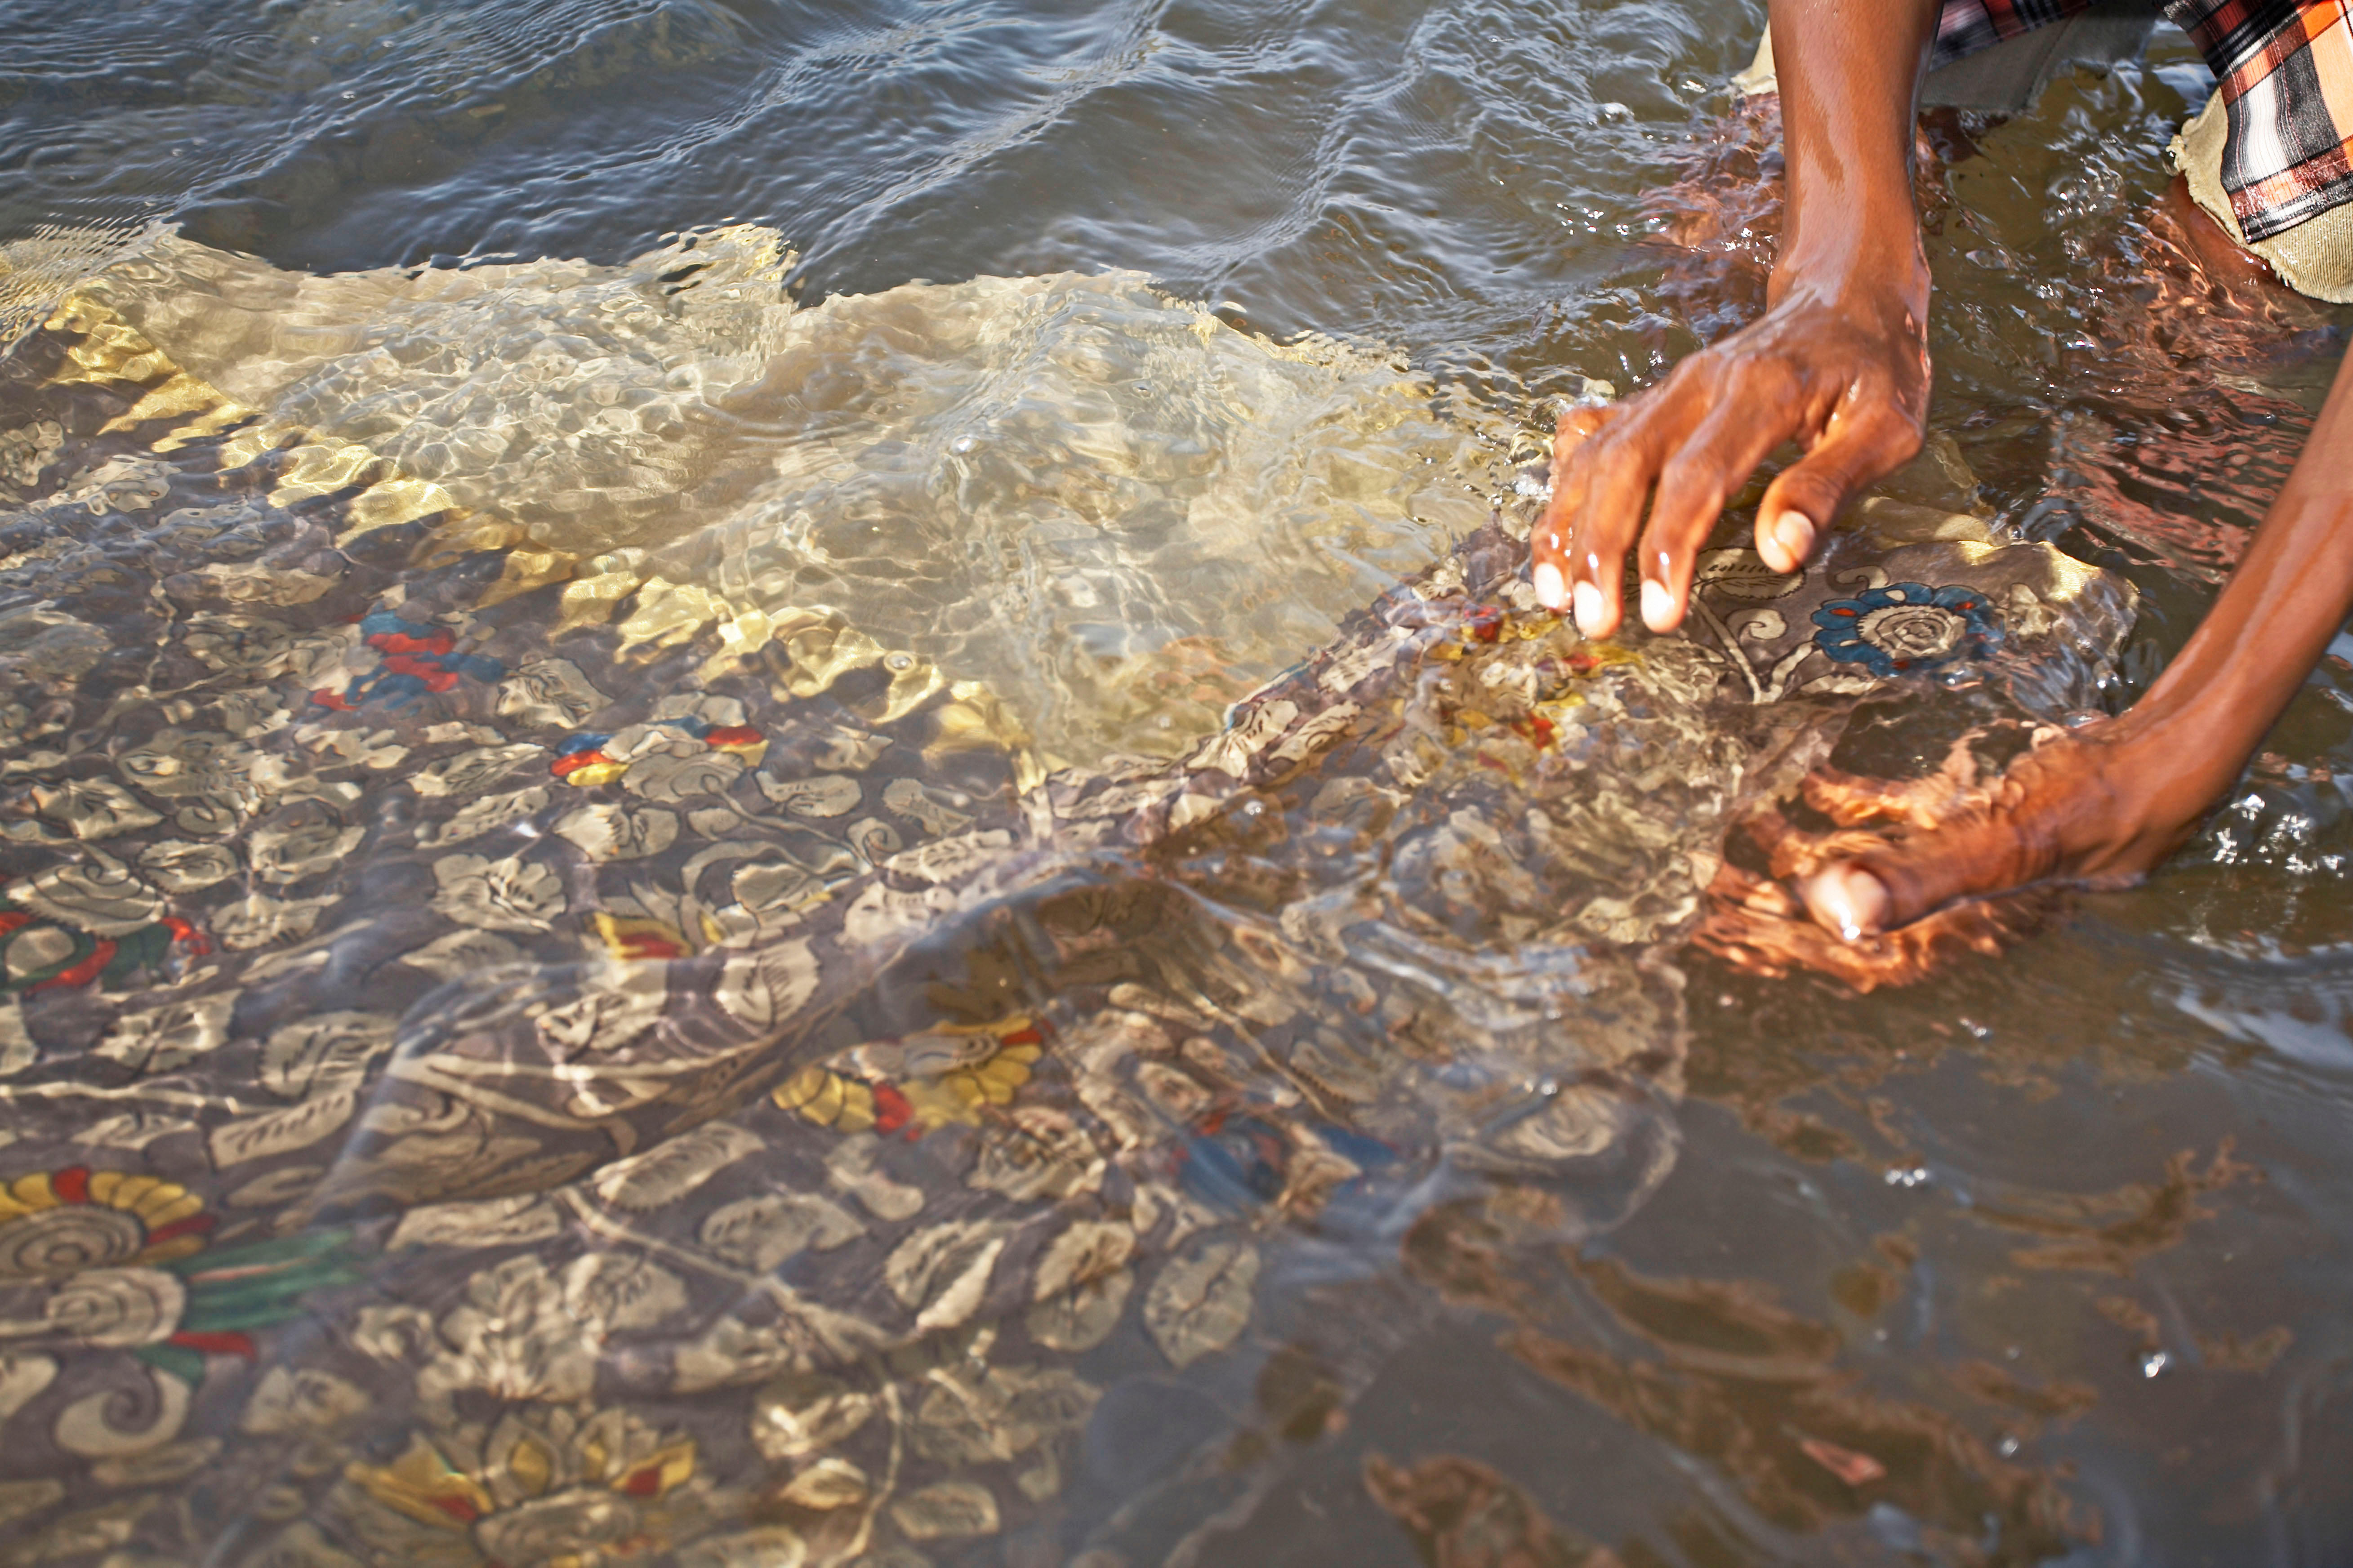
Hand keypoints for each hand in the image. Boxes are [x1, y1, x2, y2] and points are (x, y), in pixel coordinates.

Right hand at [1532, 277, 1930, 637]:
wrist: (1846, 295)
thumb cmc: (1873, 368)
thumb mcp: (1888, 425)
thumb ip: (1831, 485)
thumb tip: (1782, 551)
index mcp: (1763, 392)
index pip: (1697, 476)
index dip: (1669, 546)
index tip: (1659, 611)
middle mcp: (1700, 385)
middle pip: (1626, 465)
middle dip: (1599, 547)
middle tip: (1594, 619)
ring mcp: (1669, 388)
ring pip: (1597, 453)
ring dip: (1567, 525)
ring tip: (1553, 593)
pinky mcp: (1654, 397)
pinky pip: (1591, 435)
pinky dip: (1563, 482)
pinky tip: (1555, 530)